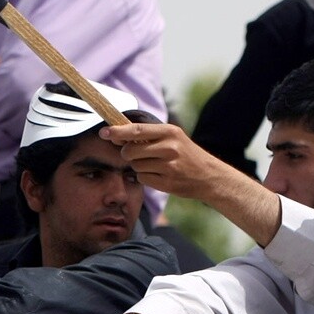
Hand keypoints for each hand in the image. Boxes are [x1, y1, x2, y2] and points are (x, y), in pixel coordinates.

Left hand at [99, 122, 224, 199]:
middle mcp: (170, 147)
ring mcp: (169, 166)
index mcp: (170, 132)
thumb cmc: (186, 154)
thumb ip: (149, 135)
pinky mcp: (167, 183)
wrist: (208, 176)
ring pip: (136, 165)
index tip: (104, 132)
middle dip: (127, 153)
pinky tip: (159, 174)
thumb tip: (117, 134)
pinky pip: (143, 178)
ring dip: (139, 165)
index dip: (118, 131)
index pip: (137, 130)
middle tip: (137, 154)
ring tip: (155, 164)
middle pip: (131, 150)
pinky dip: (146, 177)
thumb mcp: (173, 137)